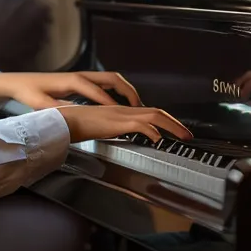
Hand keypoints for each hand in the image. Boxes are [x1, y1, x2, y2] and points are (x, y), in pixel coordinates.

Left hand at [0, 71, 142, 109]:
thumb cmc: (29, 91)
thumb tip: (71, 117)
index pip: (96, 91)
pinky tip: (120, 103)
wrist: (19, 81)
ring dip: (125, 89)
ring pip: (111, 78)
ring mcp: (82, 76)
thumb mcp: (40, 103)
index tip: (122, 113)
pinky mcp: (81, 80)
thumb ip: (56, 110)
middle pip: (111, 78)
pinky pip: (105, 83)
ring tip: (136, 105)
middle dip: (127, 91)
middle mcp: (80, 76)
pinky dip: (117, 90)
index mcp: (71, 81)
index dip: (110, 102)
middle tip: (139, 107)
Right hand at [56, 105, 191, 143]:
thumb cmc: (76, 125)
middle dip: (175, 123)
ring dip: (172, 126)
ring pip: (154, 116)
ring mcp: (121, 115)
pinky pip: (140, 125)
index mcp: (120, 111)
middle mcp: (123, 110)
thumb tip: (123, 137)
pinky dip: (152, 131)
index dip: (165, 120)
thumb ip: (112, 130)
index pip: (149, 112)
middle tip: (187, 134)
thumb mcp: (99, 127)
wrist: (63, 120)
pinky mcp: (116, 122)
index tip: (174, 129)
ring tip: (183, 137)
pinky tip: (158, 139)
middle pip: (157, 112)